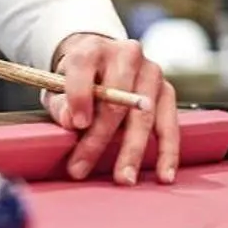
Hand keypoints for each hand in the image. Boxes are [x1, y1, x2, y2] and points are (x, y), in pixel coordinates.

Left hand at [45, 32, 178, 185]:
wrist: (101, 63)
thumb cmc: (76, 80)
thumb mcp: (57, 87)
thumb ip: (60, 103)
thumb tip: (70, 121)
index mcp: (92, 49)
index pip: (84, 67)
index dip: (79, 96)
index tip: (76, 125)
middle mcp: (126, 54)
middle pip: (116, 99)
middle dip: (99, 137)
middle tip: (82, 168)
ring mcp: (151, 72)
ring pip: (144, 115)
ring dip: (132, 150)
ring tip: (124, 179)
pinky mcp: (167, 90)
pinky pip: (170, 124)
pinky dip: (167, 152)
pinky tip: (164, 174)